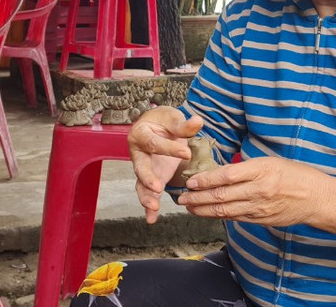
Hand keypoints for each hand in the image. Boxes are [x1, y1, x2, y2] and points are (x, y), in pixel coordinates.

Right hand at [129, 107, 202, 223]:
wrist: (156, 126)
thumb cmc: (163, 121)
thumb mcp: (172, 118)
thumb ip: (183, 125)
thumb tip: (198, 121)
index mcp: (141, 134)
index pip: (154, 143)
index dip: (169, 149)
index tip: (186, 153)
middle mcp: (137, 153)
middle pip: (141, 167)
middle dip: (148, 178)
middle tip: (157, 187)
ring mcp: (143, 167)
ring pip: (141, 184)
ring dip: (146, 197)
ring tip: (153, 208)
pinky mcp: (150, 177)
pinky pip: (147, 192)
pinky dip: (148, 206)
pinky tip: (151, 218)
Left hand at [178, 156, 329, 227]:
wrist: (317, 197)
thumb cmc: (294, 174)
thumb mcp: (271, 162)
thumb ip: (247, 167)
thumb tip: (221, 171)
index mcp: (260, 170)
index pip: (226, 176)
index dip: (205, 180)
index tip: (190, 180)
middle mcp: (258, 190)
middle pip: (220, 196)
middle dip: (197, 197)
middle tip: (180, 197)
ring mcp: (259, 208)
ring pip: (224, 211)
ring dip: (202, 210)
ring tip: (188, 207)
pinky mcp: (261, 220)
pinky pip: (235, 218)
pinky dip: (218, 216)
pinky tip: (207, 213)